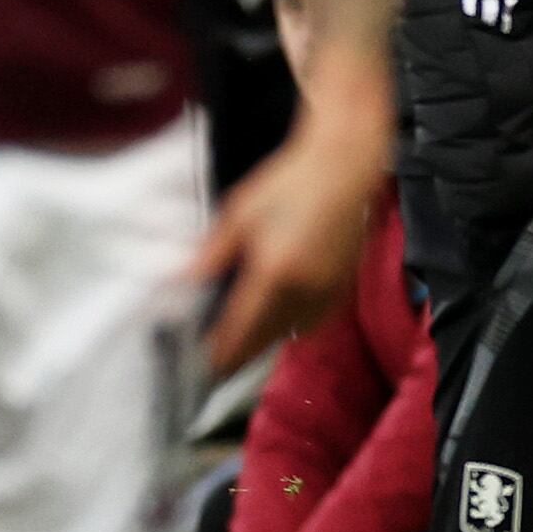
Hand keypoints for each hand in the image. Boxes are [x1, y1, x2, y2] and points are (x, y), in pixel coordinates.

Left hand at [190, 112, 381, 373]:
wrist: (344, 166)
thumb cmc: (287, 183)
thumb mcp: (239, 214)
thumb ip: (213, 254)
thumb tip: (187, 283)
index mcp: (275, 273)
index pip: (242, 328)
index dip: (222, 351)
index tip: (203, 365)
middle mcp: (305, 290)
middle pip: (268, 338)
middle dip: (241, 353)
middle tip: (217, 361)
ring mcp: (330, 290)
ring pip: (293, 334)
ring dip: (266, 342)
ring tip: (241, 344)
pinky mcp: (344, 285)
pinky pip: (315, 321)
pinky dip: (293, 328)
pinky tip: (275, 321)